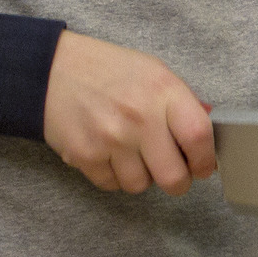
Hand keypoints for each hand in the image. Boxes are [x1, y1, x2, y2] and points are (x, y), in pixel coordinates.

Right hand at [42, 30, 214, 195]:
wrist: (51, 70)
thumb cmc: (108, 70)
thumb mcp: (153, 71)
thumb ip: (181, 103)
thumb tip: (206, 138)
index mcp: (163, 91)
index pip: (199, 137)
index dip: (206, 160)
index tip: (203, 167)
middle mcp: (140, 117)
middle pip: (173, 176)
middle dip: (178, 182)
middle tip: (175, 175)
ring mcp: (111, 139)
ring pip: (141, 185)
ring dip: (142, 177)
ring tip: (133, 155)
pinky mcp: (85, 156)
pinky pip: (112, 185)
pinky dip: (114, 177)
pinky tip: (110, 155)